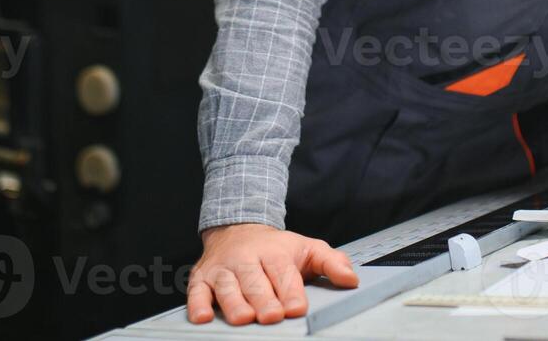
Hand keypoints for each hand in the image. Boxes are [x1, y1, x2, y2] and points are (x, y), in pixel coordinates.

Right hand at [187, 222, 358, 324]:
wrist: (237, 228)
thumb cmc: (274, 248)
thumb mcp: (306, 248)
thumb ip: (331, 262)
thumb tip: (351, 279)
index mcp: (274, 252)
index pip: (283, 272)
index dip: (290, 291)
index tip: (297, 307)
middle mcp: (246, 259)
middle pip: (254, 281)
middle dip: (263, 299)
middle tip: (272, 316)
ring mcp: (223, 269)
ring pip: (227, 287)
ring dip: (234, 303)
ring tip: (243, 318)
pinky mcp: (202, 278)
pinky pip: (196, 291)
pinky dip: (198, 304)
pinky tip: (203, 316)